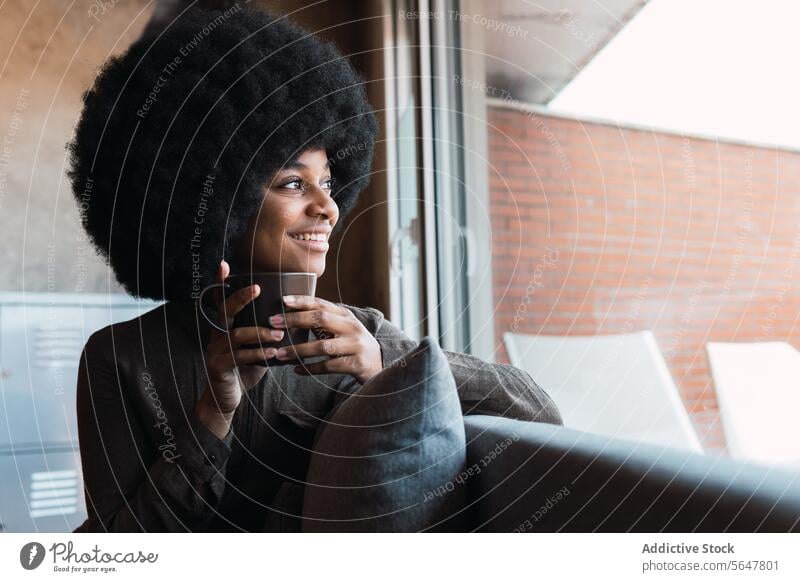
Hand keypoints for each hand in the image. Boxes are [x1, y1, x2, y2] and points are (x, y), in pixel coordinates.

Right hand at [195, 260, 284, 438]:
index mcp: (225, 327)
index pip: (222, 300)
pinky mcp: (219, 367)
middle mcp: (217, 335)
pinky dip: (257, 353)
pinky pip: (239, 357)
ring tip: (279, 334)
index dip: (220, 282)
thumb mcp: (256, 347)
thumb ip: (265, 332)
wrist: (225, 399)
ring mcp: (215, 351)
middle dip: (240, 297)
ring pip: (236, 335)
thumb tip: (292, 319)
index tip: (224, 264)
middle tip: (257, 288)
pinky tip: (273, 353)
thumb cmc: (244, 369)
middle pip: (225, 310)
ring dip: (259, 333)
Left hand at [270, 295, 383, 384]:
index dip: (303, 301)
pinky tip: (296, 369)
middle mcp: (352, 327)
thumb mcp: (342, 329)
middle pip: (321, 319)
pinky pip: (328, 366)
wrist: (379, 366)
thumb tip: (290, 316)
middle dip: (295, 320)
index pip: (322, 304)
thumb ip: (323, 322)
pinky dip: (310, 368)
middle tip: (273, 323)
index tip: (283, 300)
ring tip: (279, 353)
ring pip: (322, 346)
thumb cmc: (353, 345)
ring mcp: (356, 345)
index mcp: (346, 316)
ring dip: (298, 350)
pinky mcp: (356, 364)